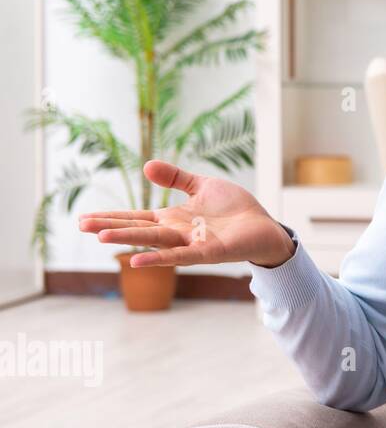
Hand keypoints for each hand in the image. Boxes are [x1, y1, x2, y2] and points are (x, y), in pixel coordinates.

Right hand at [78, 160, 295, 268]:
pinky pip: (182, 255)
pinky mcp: (210, 251)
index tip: (83, 219)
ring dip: (129, 240)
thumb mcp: (202, 186)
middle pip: (138, 228)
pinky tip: (137, 261)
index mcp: (173, 218)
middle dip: (110, 227)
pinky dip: (161, 258)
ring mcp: (191, 243)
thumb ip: (175, 178)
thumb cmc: (234, 209)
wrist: (264, 227)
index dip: (111, 217)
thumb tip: (146, 166)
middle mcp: (177, 232)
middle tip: (80, 225)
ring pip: (155, 240)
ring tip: (101, 238)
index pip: (136, 217)